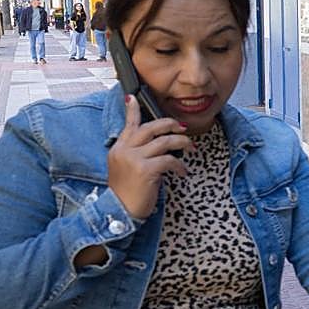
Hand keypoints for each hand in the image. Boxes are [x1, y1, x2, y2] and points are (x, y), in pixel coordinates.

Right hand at [106, 96, 191, 218]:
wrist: (120, 212)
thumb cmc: (127, 192)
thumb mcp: (125, 168)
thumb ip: (135, 153)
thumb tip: (158, 143)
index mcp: (119, 148)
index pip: (128, 125)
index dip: (132, 110)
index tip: (133, 97)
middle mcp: (124, 150)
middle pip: (151, 128)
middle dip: (170, 124)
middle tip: (182, 127)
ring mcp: (134, 159)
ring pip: (164, 141)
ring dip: (181, 143)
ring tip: (189, 148)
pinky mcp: (146, 170)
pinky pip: (170, 160)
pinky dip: (180, 165)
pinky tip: (182, 172)